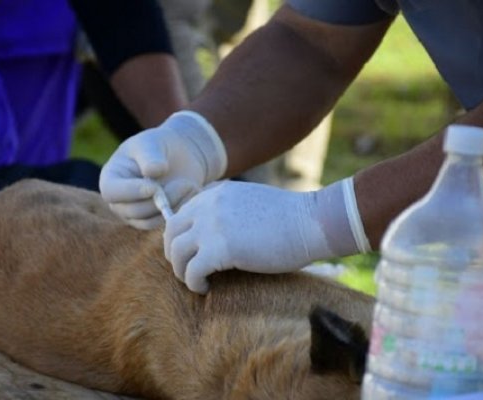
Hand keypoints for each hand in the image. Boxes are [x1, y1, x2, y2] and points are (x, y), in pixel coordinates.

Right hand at [99, 111, 226, 228]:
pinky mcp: (153, 220)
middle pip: (132, 211)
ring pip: (149, 220)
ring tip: (190, 185)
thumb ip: (150, 155)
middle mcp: (119, 200)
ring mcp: (135, 213)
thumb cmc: (159, 145)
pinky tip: (191, 193)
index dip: (131, 192)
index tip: (154, 187)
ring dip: (172, 205)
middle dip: (159, 200)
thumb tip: (153, 172)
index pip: (111, 191)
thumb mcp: (152, 143)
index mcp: (111, 177)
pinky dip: (178, 210)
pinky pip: (163, 223)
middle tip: (184, 183)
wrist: (179, 155)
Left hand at [164, 178, 370, 293]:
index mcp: (215, 193)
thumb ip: (227, 210)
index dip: (180, 237)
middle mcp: (208, 205)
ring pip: (177, 252)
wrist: (311, 222)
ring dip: (181, 270)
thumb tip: (214, 234)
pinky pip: (192, 271)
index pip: (181, 214)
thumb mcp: (250, 202)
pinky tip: (206, 288)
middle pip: (171, 232)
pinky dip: (194, 283)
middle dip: (174, 253)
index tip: (188, 253)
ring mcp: (212, 225)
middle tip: (186, 269)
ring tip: (195, 281)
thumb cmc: (289, 218)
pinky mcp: (220, 248)